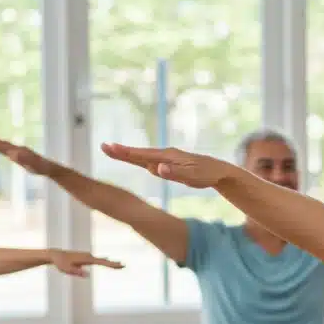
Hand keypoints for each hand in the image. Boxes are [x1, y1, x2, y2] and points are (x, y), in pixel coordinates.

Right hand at [0, 135, 62, 176]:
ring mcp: (20, 151)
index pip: (3, 147)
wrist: (49, 168)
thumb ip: (23, 159)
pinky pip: (10, 149)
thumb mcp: (32, 164)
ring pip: (6, 145)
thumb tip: (13, 154)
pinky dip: (3, 146)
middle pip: (3, 144)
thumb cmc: (41, 168)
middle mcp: (18, 149)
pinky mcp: (22, 155)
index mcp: (18, 151)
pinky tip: (2, 146)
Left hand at [47, 250, 123, 276]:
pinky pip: (96, 259)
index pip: (102, 263)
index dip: (112, 265)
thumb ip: (77, 272)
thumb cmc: (60, 263)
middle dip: (114, 264)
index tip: (120, 265)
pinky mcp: (84, 257)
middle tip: (123, 266)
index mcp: (87, 259)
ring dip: (109, 262)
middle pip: (104, 261)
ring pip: (101, 260)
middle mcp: (89, 256)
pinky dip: (103, 260)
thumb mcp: (67, 270)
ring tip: (119, 264)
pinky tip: (106, 259)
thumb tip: (87, 275)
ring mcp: (87, 256)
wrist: (55, 255)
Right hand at [100, 143, 234, 188]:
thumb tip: (157, 168)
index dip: (126, 153)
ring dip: (127, 153)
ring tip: (111, 150)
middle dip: (122, 151)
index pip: (143, 156)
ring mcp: (166, 158)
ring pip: (143, 157)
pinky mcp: (168, 163)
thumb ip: (174, 173)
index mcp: (168, 157)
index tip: (110, 148)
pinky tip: (131, 158)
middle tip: (104, 146)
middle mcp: (165, 155)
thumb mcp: (192, 176)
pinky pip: (150, 161)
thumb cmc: (206, 174)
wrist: (219, 170)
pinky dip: (138, 158)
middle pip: (139, 154)